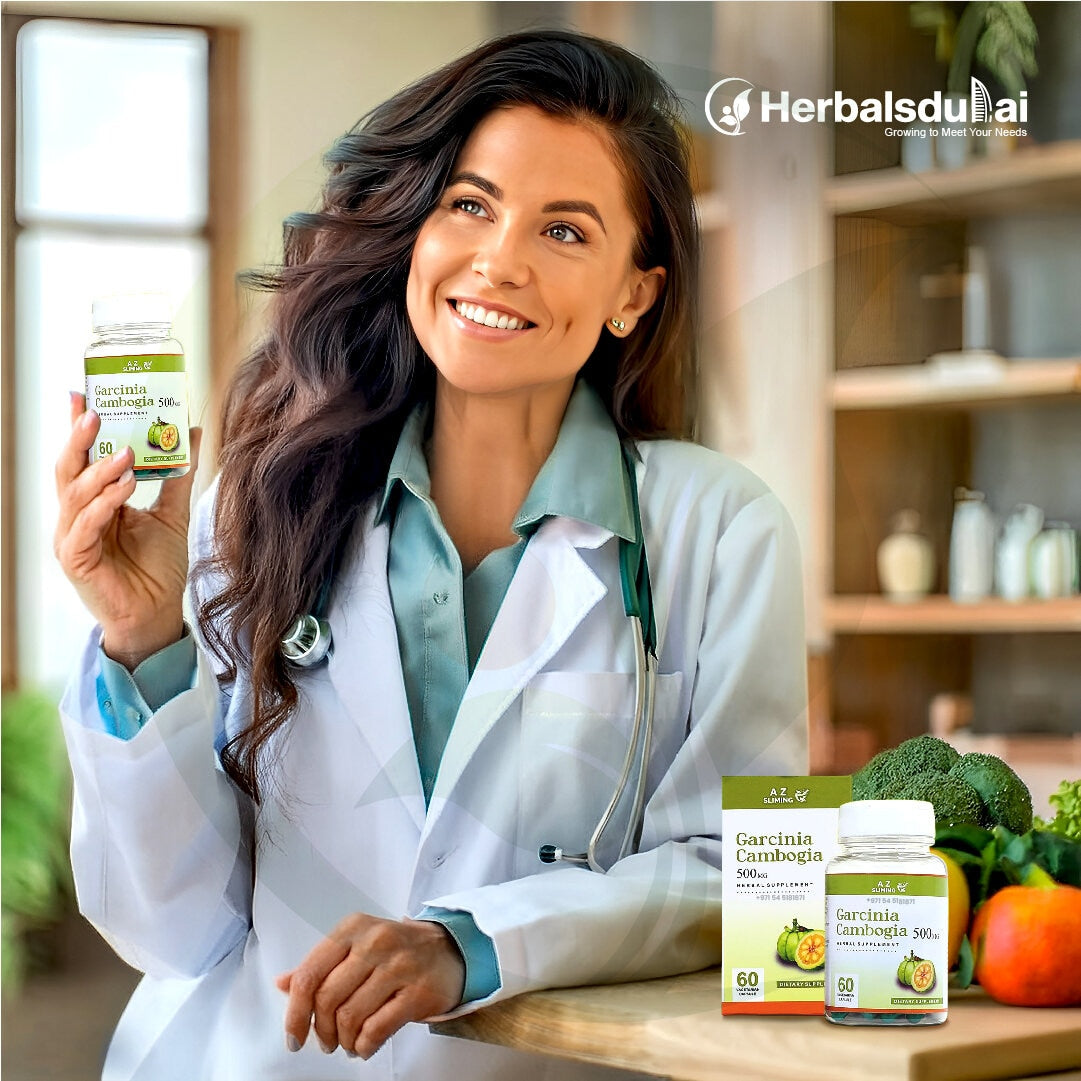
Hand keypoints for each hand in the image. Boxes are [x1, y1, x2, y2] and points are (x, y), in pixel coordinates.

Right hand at [54, 393, 201, 669]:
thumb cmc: (158, 567)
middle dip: (78, 439)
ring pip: (74, 494)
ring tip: (125, 452)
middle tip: (95, 411)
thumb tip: (191, 432)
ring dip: (99, 470)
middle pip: (67, 469)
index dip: (77, 427)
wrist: (159, 614)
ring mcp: (73, 538)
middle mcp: (77, 517)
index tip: (82, 393)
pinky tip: (125, 486)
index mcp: (94, 503)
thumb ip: (177, 475)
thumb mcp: (172, 512)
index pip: (81, 458)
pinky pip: (86, 525)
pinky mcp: (77, 560)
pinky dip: (105, 503)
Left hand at [276, 914, 464, 1058]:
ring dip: (344, 1041)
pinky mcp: (418, 991)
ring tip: (348, 1043)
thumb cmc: (397, 949)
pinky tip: (365, 1045)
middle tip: (325, 1042)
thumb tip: (282, 983)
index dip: (294, 1012)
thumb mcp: (356, 944)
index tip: (293, 1036)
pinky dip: (364, 1046)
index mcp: (352, 928)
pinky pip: (377, 1029)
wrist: (451, 949)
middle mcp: (375, 942)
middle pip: (327, 1000)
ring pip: (350, 1017)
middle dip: (321, 1031)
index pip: (309, 974)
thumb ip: (320, 964)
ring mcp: (399, 965)